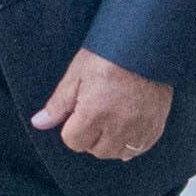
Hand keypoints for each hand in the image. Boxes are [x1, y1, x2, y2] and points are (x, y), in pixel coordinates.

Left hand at [31, 48, 172, 161]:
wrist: (148, 43)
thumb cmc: (110, 53)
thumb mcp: (78, 73)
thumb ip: (59, 104)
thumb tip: (39, 123)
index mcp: (95, 112)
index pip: (74, 142)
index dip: (72, 127)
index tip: (78, 113)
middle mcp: (118, 125)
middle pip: (96, 151)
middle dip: (90, 136)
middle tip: (95, 113)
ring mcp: (140, 127)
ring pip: (118, 153)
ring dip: (110, 142)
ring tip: (110, 119)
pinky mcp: (156, 124)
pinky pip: (140, 148)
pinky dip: (131, 142)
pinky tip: (127, 125)